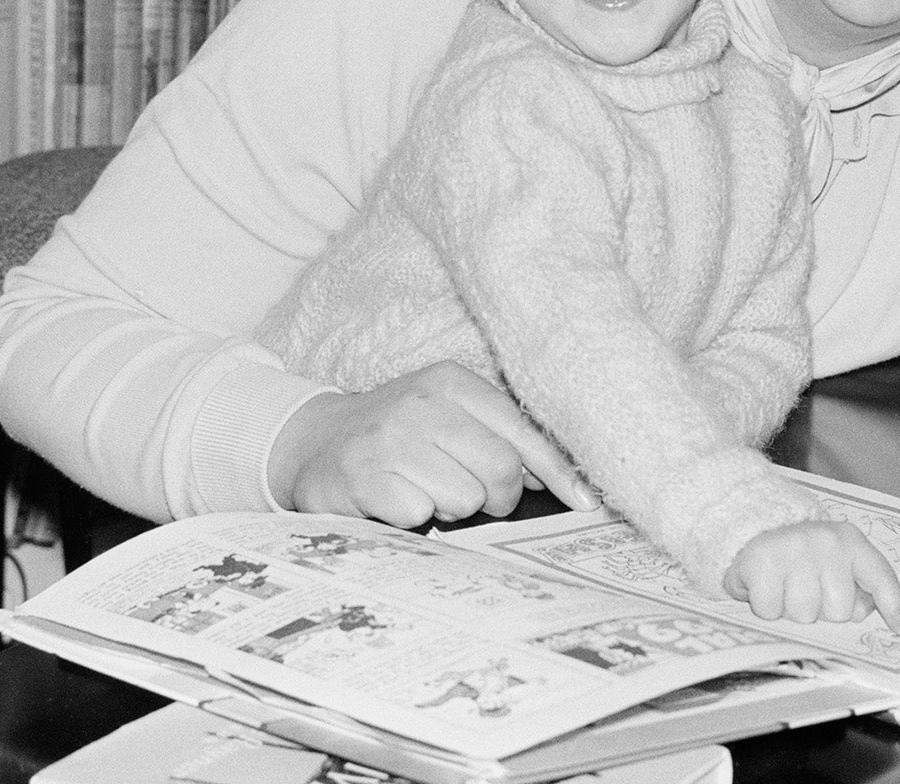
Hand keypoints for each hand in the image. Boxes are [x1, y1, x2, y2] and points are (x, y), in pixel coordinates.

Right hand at [269, 361, 599, 526]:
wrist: (313, 442)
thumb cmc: (397, 434)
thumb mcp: (446, 414)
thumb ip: (498, 437)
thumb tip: (557, 480)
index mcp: (451, 382)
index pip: (522, 431)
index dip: (559, 473)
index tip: (586, 505)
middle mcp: (422, 403)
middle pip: (501, 469)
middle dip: (498, 497)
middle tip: (475, 497)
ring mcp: (390, 439)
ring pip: (464, 498)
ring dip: (450, 508)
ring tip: (425, 490)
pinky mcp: (363, 476)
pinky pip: (420, 515)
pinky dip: (413, 517)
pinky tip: (395, 499)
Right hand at [723, 521, 899, 635]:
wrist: (754, 530)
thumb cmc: (805, 558)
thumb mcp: (839, 563)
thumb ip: (866, 590)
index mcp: (850, 541)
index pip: (880, 577)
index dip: (894, 607)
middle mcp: (826, 541)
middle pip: (838, 611)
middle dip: (822, 610)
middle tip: (807, 588)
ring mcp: (793, 548)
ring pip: (804, 614)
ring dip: (792, 610)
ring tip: (785, 586)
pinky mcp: (762, 561)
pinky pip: (771, 612)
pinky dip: (767, 607)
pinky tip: (767, 587)